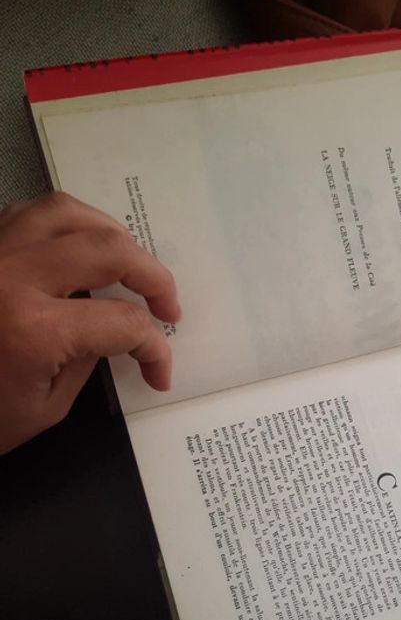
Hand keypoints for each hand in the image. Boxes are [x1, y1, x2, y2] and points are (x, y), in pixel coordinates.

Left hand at [0, 192, 180, 453]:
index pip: (122, 323)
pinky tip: (78, 250)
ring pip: (66, 212)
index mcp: (34, 330)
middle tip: (166, 305)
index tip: (158, 370)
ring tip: (128, 264)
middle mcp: (12, 278)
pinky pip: (28, 214)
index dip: (153, 347)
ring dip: (111, 234)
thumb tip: (118, 333)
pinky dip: (65, 225)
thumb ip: (88, 360)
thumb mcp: (43, 407)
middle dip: (153, 277)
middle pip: (108, 250)